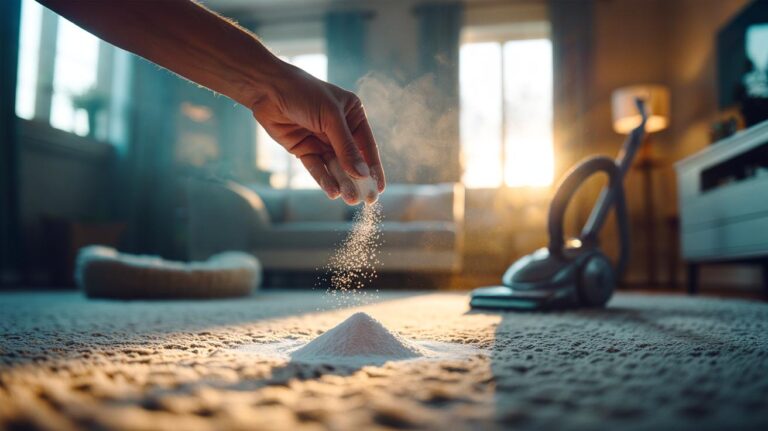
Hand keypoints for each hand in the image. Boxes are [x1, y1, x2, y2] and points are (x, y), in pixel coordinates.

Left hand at [251, 61, 384, 203]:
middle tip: (365, 200)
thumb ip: (346, 147)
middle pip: (352, 160)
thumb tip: (362, 174)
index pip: (367, 146)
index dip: (373, 167)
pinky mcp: (304, 149)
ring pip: (335, 167)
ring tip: (349, 199)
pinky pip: (317, 168)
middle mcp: (340, 129)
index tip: (379, 187)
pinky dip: (324, 180)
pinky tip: (332, 192)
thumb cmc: (304, 93)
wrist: (268, 89)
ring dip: (342, 183)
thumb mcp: (330, 118)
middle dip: (358, 180)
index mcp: (353, 115)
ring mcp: (321, 141)